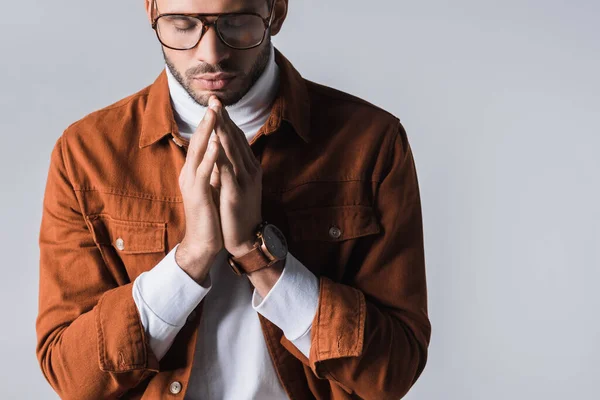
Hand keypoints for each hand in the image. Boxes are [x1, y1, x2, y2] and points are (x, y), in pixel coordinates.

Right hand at [176, 106, 222, 282]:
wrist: (204, 242)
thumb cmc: (209, 215)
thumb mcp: (211, 187)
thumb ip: (212, 169)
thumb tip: (220, 153)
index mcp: (195, 170)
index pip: (202, 141)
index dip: (210, 123)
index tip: (218, 104)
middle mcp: (190, 173)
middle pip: (198, 141)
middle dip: (207, 120)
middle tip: (214, 99)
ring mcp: (192, 183)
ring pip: (199, 152)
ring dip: (207, 131)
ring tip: (214, 112)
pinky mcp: (198, 195)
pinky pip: (204, 171)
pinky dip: (210, 156)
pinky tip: (216, 142)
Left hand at [208, 95, 262, 257]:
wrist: (247, 238)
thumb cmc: (238, 213)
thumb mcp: (236, 186)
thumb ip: (231, 168)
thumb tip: (220, 152)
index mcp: (249, 168)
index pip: (237, 139)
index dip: (227, 121)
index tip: (217, 105)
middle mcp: (250, 170)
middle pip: (235, 139)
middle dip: (224, 118)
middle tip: (215, 99)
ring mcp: (245, 180)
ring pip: (232, 149)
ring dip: (222, 129)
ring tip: (214, 112)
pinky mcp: (236, 192)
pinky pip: (227, 168)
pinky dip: (220, 153)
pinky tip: (214, 141)